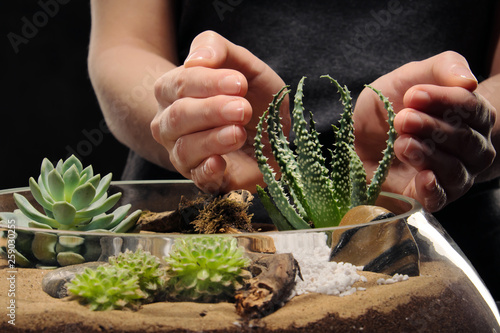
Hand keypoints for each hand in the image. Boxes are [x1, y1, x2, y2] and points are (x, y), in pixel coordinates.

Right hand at [151, 31, 288, 193]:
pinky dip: (207, 171)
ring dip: (213, 139)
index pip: (178, 84)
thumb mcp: (244, 64)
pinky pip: (197, 178)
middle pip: (178, 117)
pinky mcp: (203, 178)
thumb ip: (218, 49)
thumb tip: (195, 59)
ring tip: (239, 133)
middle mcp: (171, 123)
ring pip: (184, 148)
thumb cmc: (252, 96)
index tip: (239, 83)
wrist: (273, 132)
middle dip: (211, 111)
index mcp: (174, 91)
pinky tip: (222, 163)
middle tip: (242, 109)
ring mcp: (183, 153)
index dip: (207, 82)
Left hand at [354, 51, 495, 211]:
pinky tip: (423, 177)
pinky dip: (434, 189)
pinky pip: (440, 199)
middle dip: (431, 127)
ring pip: (454, 170)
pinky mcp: (426, 197)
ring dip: (427, 154)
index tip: (413, 95)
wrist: (360, 135)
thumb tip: (469, 82)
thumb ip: (443, 67)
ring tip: (401, 143)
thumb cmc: (390, 105)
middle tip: (403, 119)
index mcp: (471, 117)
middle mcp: (470, 150)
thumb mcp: (411, 76)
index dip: (445, 101)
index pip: (473, 110)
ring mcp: (452, 176)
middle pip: (466, 141)